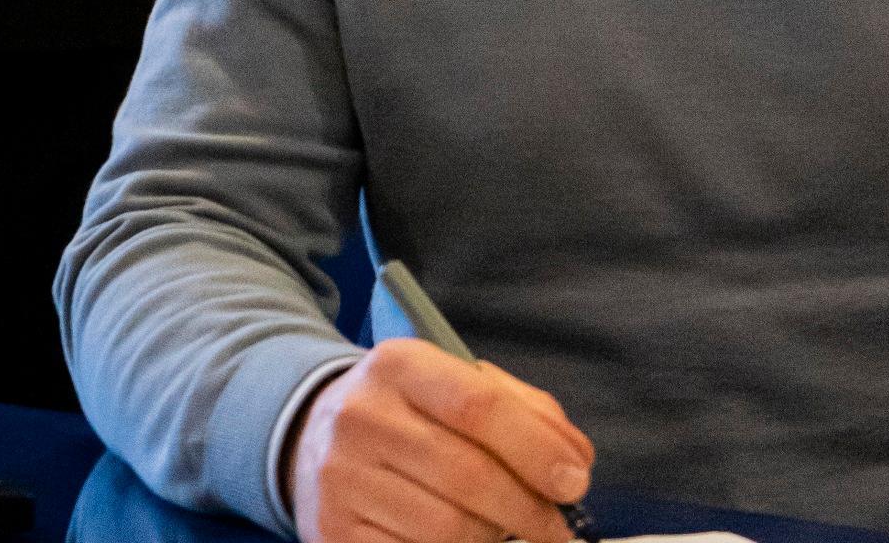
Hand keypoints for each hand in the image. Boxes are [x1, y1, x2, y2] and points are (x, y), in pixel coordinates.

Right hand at [285, 340, 592, 542]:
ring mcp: (342, 479)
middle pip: (467, 474)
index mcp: (398, 364)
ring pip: (446, 529)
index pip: (477, 404)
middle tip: (557, 527)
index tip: (575, 481)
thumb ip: (523, 410)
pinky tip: (463, 542)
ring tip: (503, 528)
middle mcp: (361, 416)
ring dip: (492, 538)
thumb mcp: (456, 384)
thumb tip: (575, 459)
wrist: (313, 437)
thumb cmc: (409, 411)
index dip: (535, 447)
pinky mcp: (334, 534)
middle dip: (528, 508)